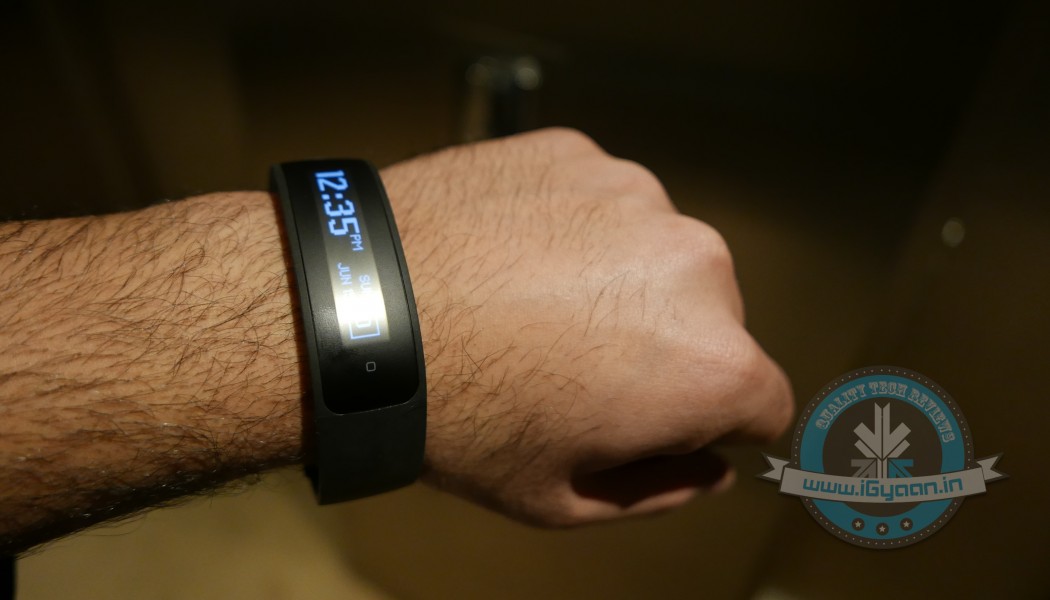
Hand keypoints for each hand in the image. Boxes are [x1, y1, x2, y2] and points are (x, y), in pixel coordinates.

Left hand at [382, 128, 793, 526]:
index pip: (762, 402)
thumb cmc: (456, 413)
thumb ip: (659, 490)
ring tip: (533, 306)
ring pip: (657, 254)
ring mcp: (637, 197)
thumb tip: (705, 470)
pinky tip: (510, 259)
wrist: (358, 312)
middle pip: (713, 321)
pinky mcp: (581, 155)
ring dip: (620, 280)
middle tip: (576, 364)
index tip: (660, 419)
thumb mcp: (561, 498)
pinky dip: (572, 229)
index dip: (710, 422)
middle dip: (665, 348)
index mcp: (711, 363)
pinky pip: (601, 203)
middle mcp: (695, 265)